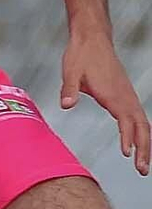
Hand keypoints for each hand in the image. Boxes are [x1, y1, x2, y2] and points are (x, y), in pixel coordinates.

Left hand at [62, 24, 150, 174]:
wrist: (92, 38)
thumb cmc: (81, 55)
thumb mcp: (71, 71)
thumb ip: (69, 89)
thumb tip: (65, 104)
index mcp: (113, 93)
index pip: (125, 120)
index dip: (128, 137)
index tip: (127, 154)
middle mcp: (125, 96)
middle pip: (142, 126)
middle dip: (144, 149)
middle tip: (142, 171)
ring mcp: (128, 95)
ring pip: (143, 123)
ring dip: (145, 144)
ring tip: (142, 165)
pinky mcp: (126, 95)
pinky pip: (139, 117)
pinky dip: (142, 133)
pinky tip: (139, 145)